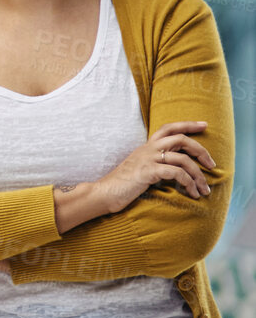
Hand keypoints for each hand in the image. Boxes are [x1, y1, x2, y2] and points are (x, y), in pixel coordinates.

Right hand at [90, 121, 213, 211]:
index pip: (168, 128)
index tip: (204, 124)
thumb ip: (154, 163)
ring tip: (204, 190)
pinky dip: (189, 183)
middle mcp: (148, 149)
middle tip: (212, 164)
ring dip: (199, 176)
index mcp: (146, 147)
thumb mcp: (139, 168)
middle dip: (201, 151)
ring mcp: (148, 160)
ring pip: (183, 160)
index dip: (188, 124)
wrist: (104, 193)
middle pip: (181, 139)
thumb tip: (175, 168)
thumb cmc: (122, 184)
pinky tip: (192, 193)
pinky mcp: (148, 172)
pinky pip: (177, 174)